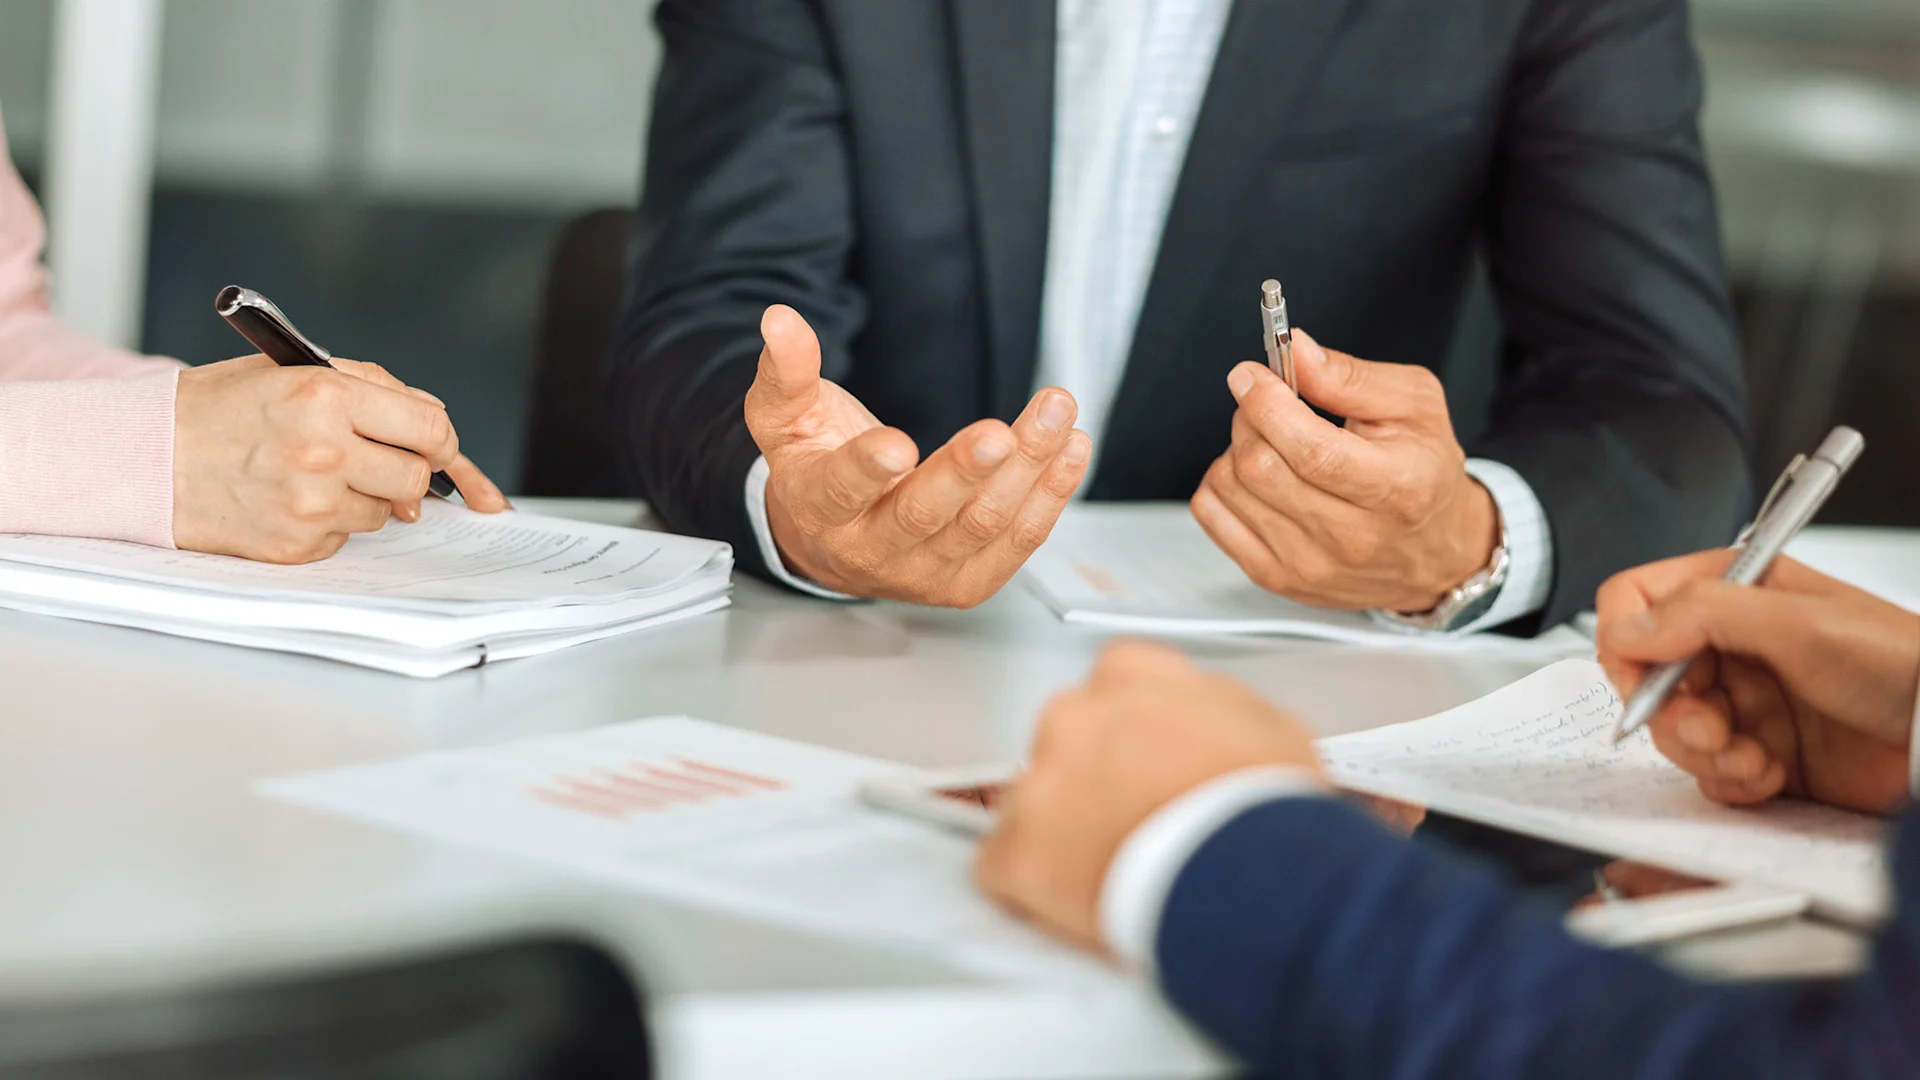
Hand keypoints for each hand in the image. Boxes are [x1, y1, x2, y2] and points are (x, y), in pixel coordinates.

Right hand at [172, 354, 508, 562]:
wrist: (145, 457)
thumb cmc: (220, 409)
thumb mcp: (293, 370)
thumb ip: (372, 387)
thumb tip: (434, 422)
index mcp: (326, 396)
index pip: (430, 429)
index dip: (441, 442)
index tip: (436, 447)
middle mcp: (323, 451)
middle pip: (416, 478)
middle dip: (408, 471)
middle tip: (378, 461)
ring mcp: (310, 504)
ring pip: (385, 512)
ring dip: (365, 495)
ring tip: (313, 472)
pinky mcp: (296, 544)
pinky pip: (346, 535)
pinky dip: (332, 520)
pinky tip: (290, 498)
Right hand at [747, 306, 1090, 605]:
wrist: (836, 544)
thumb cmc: (816, 469)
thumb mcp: (786, 419)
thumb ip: (786, 372)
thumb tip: (780, 320)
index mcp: (820, 509)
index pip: (840, 492)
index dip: (867, 470)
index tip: (896, 444)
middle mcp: (870, 551)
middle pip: (922, 516)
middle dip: (965, 472)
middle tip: (999, 434)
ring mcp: (923, 573)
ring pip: (982, 525)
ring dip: (1027, 469)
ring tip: (1054, 413)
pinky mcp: (967, 582)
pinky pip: (1018, 541)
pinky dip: (1050, 493)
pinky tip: (1071, 447)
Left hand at [976, 641, 1322, 950]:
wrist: (1244, 871)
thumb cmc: (1262, 805)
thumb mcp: (1266, 722)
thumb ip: (1212, 707)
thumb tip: (1200, 724)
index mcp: (1128, 675)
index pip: (1111, 688)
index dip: (1133, 734)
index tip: (1148, 764)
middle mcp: (1071, 716)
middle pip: (1067, 744)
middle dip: (1092, 780)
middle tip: (1135, 822)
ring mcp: (1036, 783)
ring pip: (1032, 805)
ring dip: (1061, 833)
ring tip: (1113, 870)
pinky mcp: (1014, 851)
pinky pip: (1003, 867)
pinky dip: (1031, 888)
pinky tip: (1074, 903)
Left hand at [1189, 330, 1497, 611]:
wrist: (1432, 553)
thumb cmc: (1422, 472)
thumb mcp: (1414, 405)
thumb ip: (1350, 375)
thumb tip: (1296, 351)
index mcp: (1395, 488)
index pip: (1310, 450)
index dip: (1267, 404)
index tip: (1252, 375)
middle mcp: (1351, 537)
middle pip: (1260, 467)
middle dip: (1250, 417)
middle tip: (1266, 401)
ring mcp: (1309, 565)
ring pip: (1230, 487)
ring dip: (1237, 448)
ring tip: (1271, 442)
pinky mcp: (1276, 578)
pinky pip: (1212, 515)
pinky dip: (1221, 482)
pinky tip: (1255, 476)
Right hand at [1597, 551, 1919, 814]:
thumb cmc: (1900, 662)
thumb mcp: (1799, 624)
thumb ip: (1705, 614)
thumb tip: (1629, 628)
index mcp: (1733, 593)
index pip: (1636, 602)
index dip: (1629, 641)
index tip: (1648, 678)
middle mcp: (1730, 645)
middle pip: (1646, 678)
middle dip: (1673, 712)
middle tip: (1712, 728)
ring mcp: (1743, 700)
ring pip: (1672, 731)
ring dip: (1706, 752)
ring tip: (1751, 756)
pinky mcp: (1757, 751)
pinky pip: (1709, 773)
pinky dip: (1731, 781)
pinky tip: (1771, 772)